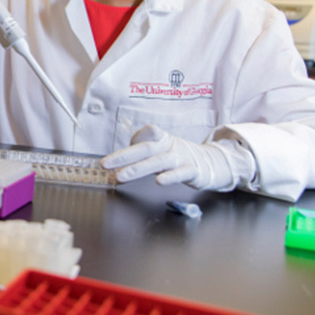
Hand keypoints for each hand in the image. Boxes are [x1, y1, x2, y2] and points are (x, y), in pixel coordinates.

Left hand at [101, 125, 242, 190]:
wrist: (209, 162)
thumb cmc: (176, 156)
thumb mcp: (159, 149)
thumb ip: (141, 151)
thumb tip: (120, 159)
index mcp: (162, 139)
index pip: (148, 133)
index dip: (133, 139)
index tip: (116, 153)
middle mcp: (170, 146)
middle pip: (145, 149)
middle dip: (123, 157)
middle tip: (105, 165)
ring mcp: (181, 158)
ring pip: (159, 162)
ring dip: (138, 168)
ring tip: (121, 176)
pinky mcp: (192, 171)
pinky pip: (181, 173)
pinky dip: (171, 177)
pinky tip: (158, 181)